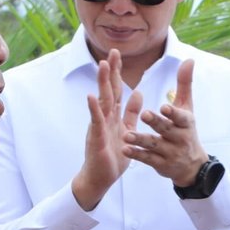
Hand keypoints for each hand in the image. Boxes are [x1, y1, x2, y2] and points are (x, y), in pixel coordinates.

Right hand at [72, 50, 142, 210]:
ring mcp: (98, 126)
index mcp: (113, 115)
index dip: (117, 72)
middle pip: (108, 90)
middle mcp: (104, 117)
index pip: (116, 89)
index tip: (118, 54)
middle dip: (109, 71)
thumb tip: (137, 92)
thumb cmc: (111, 155)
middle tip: (112, 52)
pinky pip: (95, 121)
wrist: (100, 178)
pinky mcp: (95, 137)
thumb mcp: (127, 130)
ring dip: (101, 83)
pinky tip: (91, 96)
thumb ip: (131, 112)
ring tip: (101, 66)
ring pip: (101, 101)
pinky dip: (94, 108)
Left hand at [127, 56, 208, 186]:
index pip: (180, 117)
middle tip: (144, 114)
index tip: (164, 106)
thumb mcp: (187, 108)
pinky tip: (125, 149)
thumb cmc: (186, 129)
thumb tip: (189, 59)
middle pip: (166, 129)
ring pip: (154, 145)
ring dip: (140, 140)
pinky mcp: (160, 164)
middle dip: (156, 122)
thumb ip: (184, 84)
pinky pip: (147, 159)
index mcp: (186, 123)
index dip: (173, 113)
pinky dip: (136, 155)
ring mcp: (170, 153)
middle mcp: (179, 138)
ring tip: (126, 135)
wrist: (191, 165)